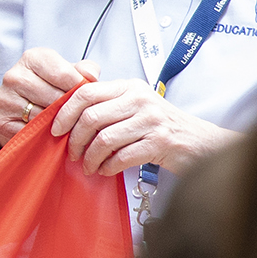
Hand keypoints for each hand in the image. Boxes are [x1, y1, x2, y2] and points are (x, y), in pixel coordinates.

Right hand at [0, 48, 97, 144]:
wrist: (18, 107)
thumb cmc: (49, 88)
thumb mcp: (68, 73)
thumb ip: (86, 70)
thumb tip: (91, 77)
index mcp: (32, 58)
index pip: (64, 74)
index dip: (79, 89)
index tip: (83, 97)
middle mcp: (14, 75)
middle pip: (54, 97)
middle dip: (68, 108)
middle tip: (73, 113)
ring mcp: (4, 98)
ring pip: (42, 116)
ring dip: (56, 122)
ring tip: (60, 121)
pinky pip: (29, 131)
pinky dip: (40, 134)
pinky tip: (45, 129)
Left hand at [46, 79, 233, 175]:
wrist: (200, 142)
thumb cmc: (161, 127)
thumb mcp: (135, 105)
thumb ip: (107, 103)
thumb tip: (67, 110)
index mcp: (129, 87)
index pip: (86, 92)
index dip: (65, 112)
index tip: (56, 130)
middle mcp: (140, 99)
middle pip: (91, 117)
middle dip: (75, 140)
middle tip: (72, 154)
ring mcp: (151, 120)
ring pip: (104, 139)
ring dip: (90, 158)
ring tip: (89, 166)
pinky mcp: (160, 142)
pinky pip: (121, 156)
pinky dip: (108, 167)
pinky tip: (106, 170)